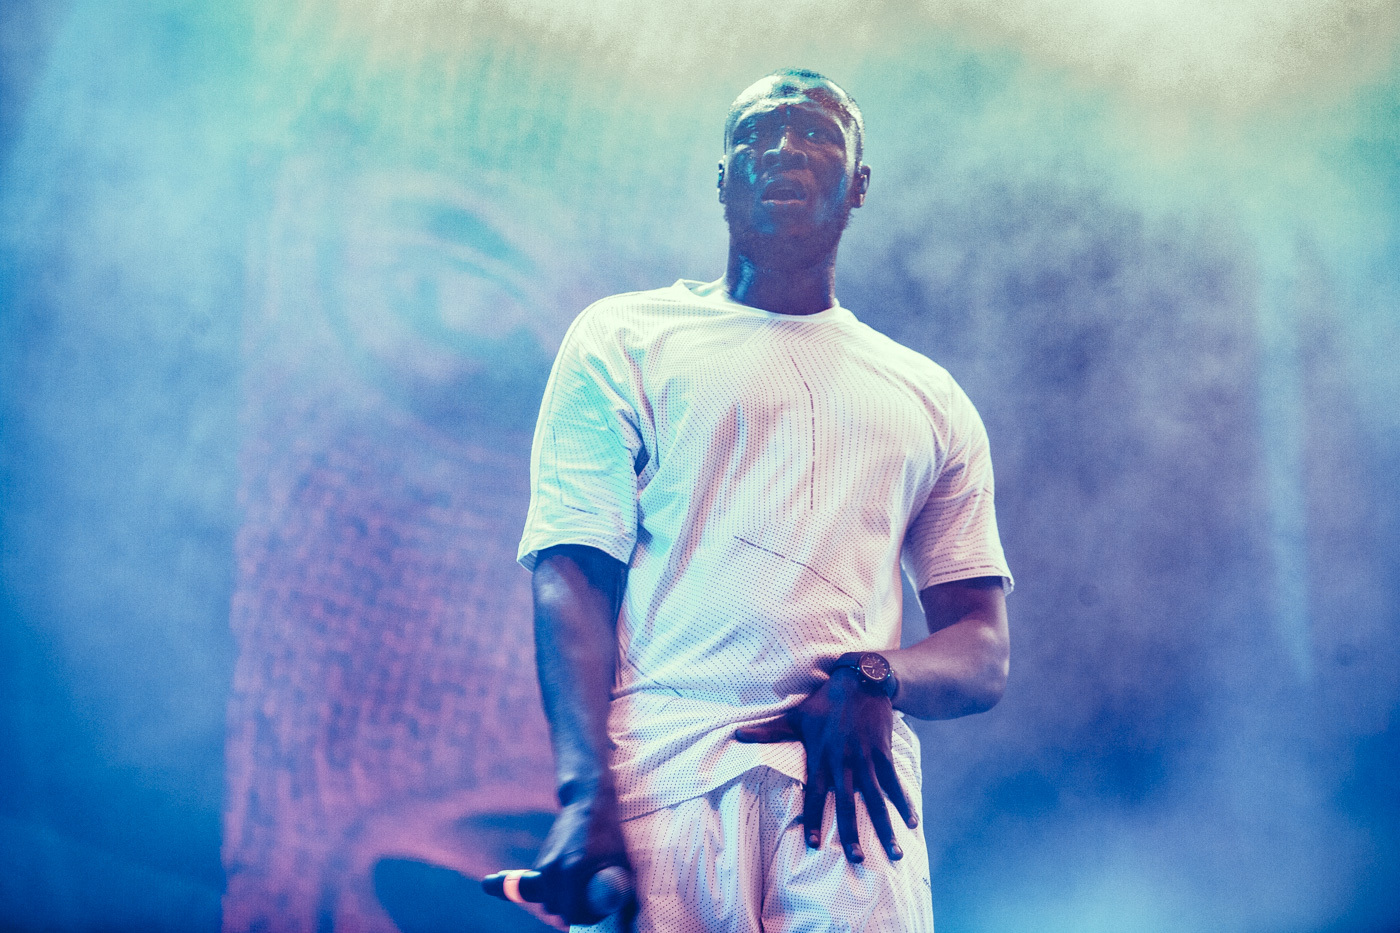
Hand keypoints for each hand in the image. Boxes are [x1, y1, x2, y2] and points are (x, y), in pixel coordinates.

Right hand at [532, 785, 630, 924]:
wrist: (589, 800)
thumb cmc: (610, 831)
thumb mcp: (622, 861)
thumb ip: (624, 894)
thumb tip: (630, 923)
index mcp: (572, 869)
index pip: (571, 913)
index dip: (587, 917)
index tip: (600, 911)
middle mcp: (553, 867)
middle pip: (557, 910)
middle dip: (574, 911)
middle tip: (594, 901)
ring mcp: (544, 864)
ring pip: (549, 901)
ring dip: (564, 902)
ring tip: (584, 890)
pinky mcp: (541, 861)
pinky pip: (545, 888)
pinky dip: (557, 891)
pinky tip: (575, 880)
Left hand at [734, 668, 916, 862]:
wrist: (860, 680)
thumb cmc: (824, 702)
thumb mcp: (795, 716)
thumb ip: (769, 732)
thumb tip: (737, 734)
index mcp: (820, 757)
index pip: (815, 793)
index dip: (814, 818)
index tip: (813, 844)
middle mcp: (843, 761)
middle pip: (848, 803)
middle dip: (852, 832)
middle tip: (857, 860)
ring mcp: (865, 757)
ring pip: (876, 798)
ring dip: (885, 826)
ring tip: (894, 852)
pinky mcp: (883, 751)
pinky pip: (894, 781)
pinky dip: (903, 802)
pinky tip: (910, 822)